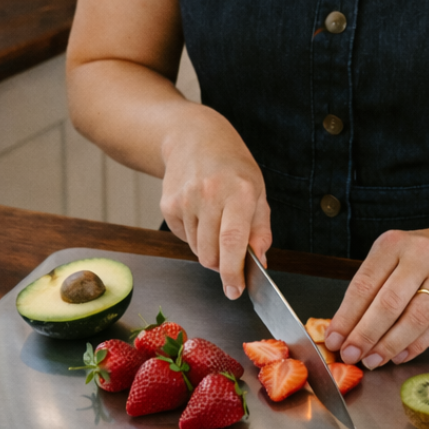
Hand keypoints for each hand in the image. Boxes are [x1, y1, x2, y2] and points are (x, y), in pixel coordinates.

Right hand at [158, 104, 271, 298]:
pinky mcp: (168, 205)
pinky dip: (195, 235)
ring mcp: (185, 199)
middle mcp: (210, 194)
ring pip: (197, 250)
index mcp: (239, 191)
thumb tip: (260, 262)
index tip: (235, 290)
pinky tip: (200, 212)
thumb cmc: (233, 167)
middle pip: (211, 255)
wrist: (196, 138)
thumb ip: (260, 230)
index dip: (233, 271)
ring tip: (216, 220)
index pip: (233, 241)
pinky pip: (184, 238)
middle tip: (230, 252)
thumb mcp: (257, 191)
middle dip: (222, 264)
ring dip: (209, 247)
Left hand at [323, 215, 428, 368]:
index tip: (334, 339)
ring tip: (373, 360)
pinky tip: (399, 355)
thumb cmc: (419, 256)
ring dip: (389, 345)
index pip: (365, 284)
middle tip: (351, 355)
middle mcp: (420, 255)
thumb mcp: (391, 256)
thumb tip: (344, 329)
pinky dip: (414, 346)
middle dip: (366, 334)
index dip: (347, 316)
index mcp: (394, 243)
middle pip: (389, 303)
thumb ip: (370, 288)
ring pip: (414, 319)